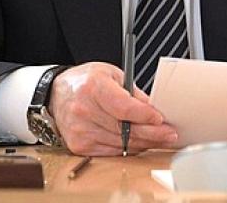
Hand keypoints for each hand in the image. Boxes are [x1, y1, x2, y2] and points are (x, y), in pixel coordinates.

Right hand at [48, 62, 178, 155]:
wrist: (56, 94)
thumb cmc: (86, 82)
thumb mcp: (112, 75)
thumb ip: (133, 93)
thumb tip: (155, 109)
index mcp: (93, 88)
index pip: (123, 107)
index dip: (144, 115)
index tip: (160, 118)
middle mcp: (83, 111)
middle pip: (124, 129)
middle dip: (152, 133)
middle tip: (170, 133)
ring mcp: (80, 131)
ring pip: (120, 144)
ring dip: (144, 143)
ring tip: (160, 139)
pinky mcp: (79, 146)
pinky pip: (111, 152)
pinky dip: (128, 148)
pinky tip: (140, 143)